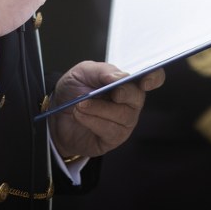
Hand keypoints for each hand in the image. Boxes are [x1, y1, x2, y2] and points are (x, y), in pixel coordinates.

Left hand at [49, 62, 165, 158]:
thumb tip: (119, 77)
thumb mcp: (82, 72)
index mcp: (126, 82)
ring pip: (123, 116)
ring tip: (80, 105)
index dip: (154, 78)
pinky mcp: (113, 138)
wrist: (55, 113)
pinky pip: (111, 131)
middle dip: (124, 93)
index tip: (145, 81)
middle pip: (138, 98)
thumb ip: (101, 71)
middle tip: (111, 92)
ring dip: (99, 109)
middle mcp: (129, 102)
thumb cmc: (74, 90)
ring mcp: (124, 122)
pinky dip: (93, 121)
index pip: (152, 78)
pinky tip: (80, 115)